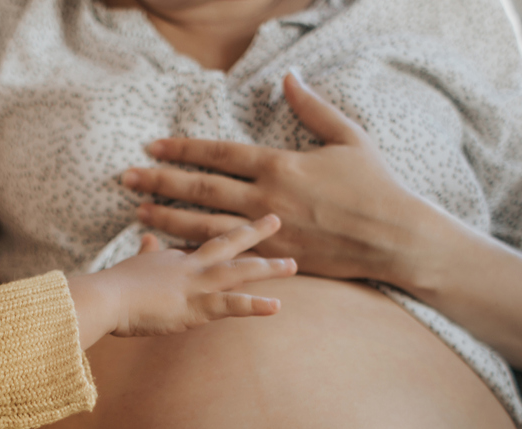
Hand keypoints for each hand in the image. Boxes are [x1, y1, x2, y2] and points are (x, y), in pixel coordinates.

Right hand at [68, 214, 295, 346]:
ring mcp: (195, 285)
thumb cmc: (112, 288)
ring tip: (293, 266)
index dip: (227, 237)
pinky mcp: (195, 307)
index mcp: (175, 258)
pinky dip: (255, 305)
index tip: (247, 228)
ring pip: (239, 271)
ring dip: (268, 268)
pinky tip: (277, 306)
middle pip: (228, 243)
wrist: (103, 299)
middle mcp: (189, 266)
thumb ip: (146, 251)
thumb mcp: (132, 264)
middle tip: (278, 220)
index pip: (206, 246)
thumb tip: (147, 237)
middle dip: (255, 232)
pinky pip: (231, 305)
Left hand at [121, 70, 429, 284]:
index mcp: (280, 164)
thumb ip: (313, 107)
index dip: (182, 149)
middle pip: (200, 189)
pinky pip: (226, 254)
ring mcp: (267, 231)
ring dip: (167, 218)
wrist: (394, 237)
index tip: (152, 146)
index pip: (218, 153)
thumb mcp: (348, 137)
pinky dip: (196, 251)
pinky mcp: (274, 257)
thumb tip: (289, 77)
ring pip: (204, 225)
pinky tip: (173, 249)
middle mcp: (265, 198)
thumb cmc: (376, 185)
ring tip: (137, 213)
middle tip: (127, 178)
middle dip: (159, 182)